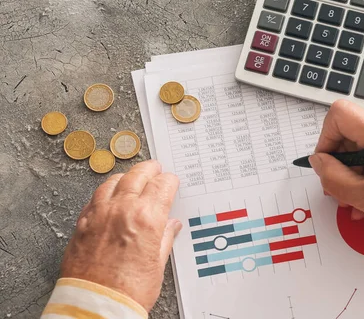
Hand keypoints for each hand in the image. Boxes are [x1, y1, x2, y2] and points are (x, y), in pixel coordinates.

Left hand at [60, 160, 180, 311]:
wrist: (96, 306)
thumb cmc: (127, 291)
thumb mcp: (157, 264)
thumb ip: (164, 238)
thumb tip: (171, 226)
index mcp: (147, 218)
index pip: (162, 185)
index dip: (170, 180)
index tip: (171, 181)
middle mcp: (122, 210)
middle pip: (137, 175)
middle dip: (149, 169)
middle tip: (154, 168)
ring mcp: (99, 215)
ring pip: (113, 181)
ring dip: (126, 176)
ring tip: (131, 176)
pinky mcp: (82, 224)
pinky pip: (94, 197)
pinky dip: (105, 191)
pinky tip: (109, 195)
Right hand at [309, 100, 363, 239]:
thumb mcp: (363, 197)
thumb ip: (332, 177)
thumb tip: (318, 161)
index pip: (340, 113)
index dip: (326, 137)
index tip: (326, 161)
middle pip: (348, 132)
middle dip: (338, 161)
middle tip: (336, 186)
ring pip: (359, 145)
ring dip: (350, 171)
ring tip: (352, 198)